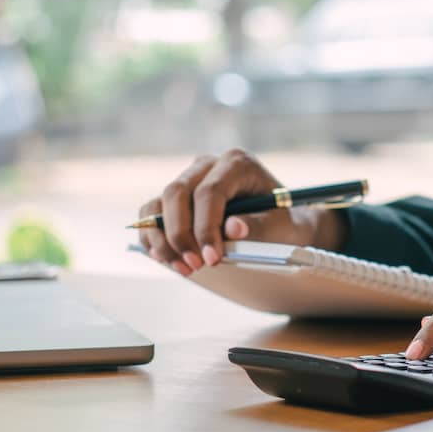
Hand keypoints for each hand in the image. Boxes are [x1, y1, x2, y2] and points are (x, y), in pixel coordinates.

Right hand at [138, 149, 345, 275]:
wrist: (277, 222)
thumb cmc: (281, 221)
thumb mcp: (280, 226)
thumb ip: (258, 226)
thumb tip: (232, 229)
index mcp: (237, 163)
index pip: (210, 192)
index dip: (205, 227)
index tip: (212, 258)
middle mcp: (208, 164)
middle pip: (176, 193)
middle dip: (181, 234)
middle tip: (195, 265)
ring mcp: (188, 178)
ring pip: (159, 203)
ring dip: (163, 239)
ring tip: (183, 268)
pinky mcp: (175, 197)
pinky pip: (151, 214)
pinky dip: (153, 238)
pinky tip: (167, 260)